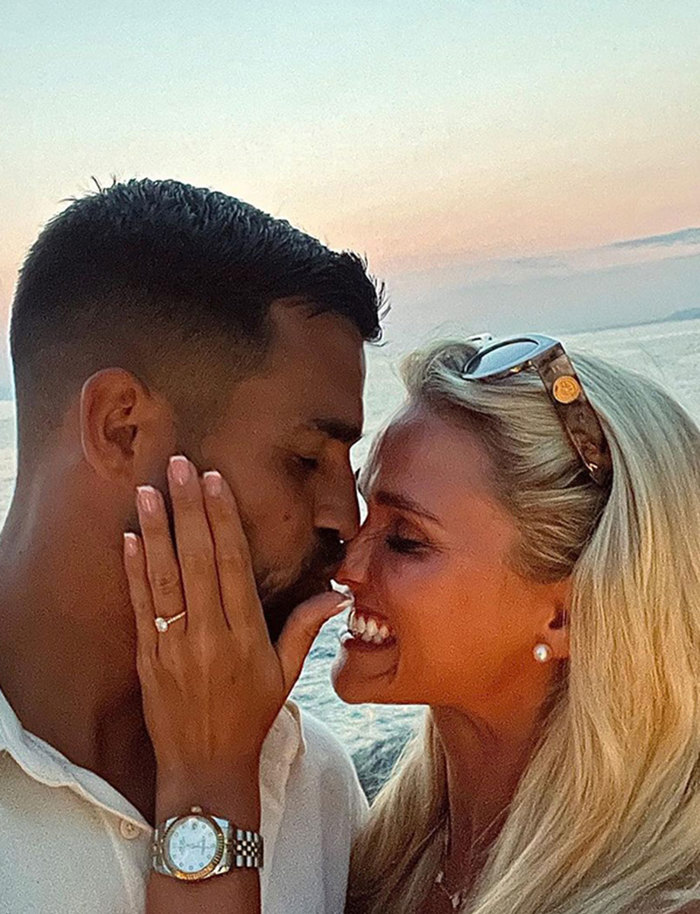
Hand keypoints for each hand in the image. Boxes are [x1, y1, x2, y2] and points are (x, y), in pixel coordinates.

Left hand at [123, 455, 349, 779]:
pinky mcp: (147, 657)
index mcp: (245, 634)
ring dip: (154, 530)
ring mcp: (174, 645)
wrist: (205, 769)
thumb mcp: (285, 675)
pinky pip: (141, 607)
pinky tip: (129, 538)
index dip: (222, 518)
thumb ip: (305, 628)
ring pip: (164, 577)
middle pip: (196, 559)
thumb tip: (337, 592)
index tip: (214, 480)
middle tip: (177, 465)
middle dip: (187, 508)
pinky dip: (133, 571)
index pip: (233, 563)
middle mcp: (209, 634)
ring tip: (146, 490)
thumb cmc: (250, 717)